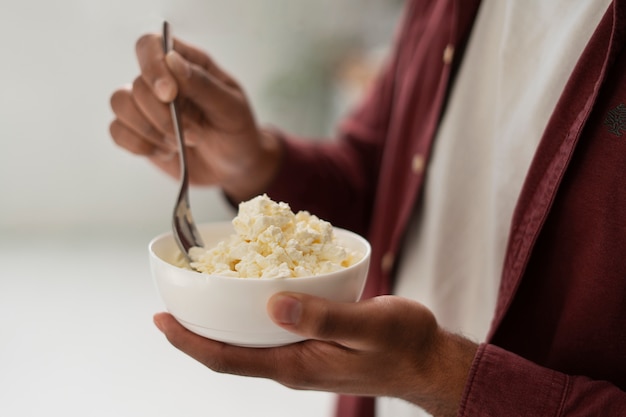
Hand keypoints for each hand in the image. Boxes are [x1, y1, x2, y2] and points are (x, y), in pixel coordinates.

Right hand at [109, 34, 281, 201]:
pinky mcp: (138, 131)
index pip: (151, 45)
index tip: (169, 95)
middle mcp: (162, 80)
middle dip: (163, 117)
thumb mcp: (231, 108)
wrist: (235, 167)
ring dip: (149, 131)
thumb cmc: (237, 132)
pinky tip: (166, 152)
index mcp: (187, 63)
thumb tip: (171, 60)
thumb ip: (203, 84)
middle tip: (194, 136)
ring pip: (120, 104)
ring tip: (178, 145)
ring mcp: (147, 106)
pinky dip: (139, 145)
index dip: (152, 67)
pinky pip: (117, 130)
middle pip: (137, 85)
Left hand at [153, 294, 477, 416]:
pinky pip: (270, 331)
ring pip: (248, 342)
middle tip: (173, 300)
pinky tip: (253, 291)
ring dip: (221, 321)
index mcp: (296, 365)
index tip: (161, 321)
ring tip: (202, 293)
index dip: (190, 342)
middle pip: (230, 352)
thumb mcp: (367, 326)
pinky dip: (251, 313)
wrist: (426, 360)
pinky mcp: (313, 343)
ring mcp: (301, 355)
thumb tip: (273, 304)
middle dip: (196, 331)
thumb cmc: (403, 344)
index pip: (228, 359)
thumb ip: (323, 317)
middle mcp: (291, 364)